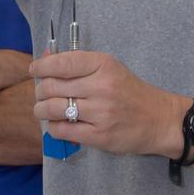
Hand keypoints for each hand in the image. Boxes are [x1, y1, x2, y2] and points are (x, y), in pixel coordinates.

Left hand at [30, 49, 179, 155]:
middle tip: (42, 94)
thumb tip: (44, 58)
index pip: (61, 63)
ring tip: (44, 110)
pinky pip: (62, 130)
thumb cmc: (130, 91)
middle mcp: (101, 87)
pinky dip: (53, 127)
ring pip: (52, 109)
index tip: (34, 70)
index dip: (41, 67)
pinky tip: (57, 124)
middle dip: (40, 91)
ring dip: (41, 110)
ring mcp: (101, 113)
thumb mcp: (108, 68)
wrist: (159, 119)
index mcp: (103, 65)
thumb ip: (77, 63)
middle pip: (52, 86)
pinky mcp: (99, 136)